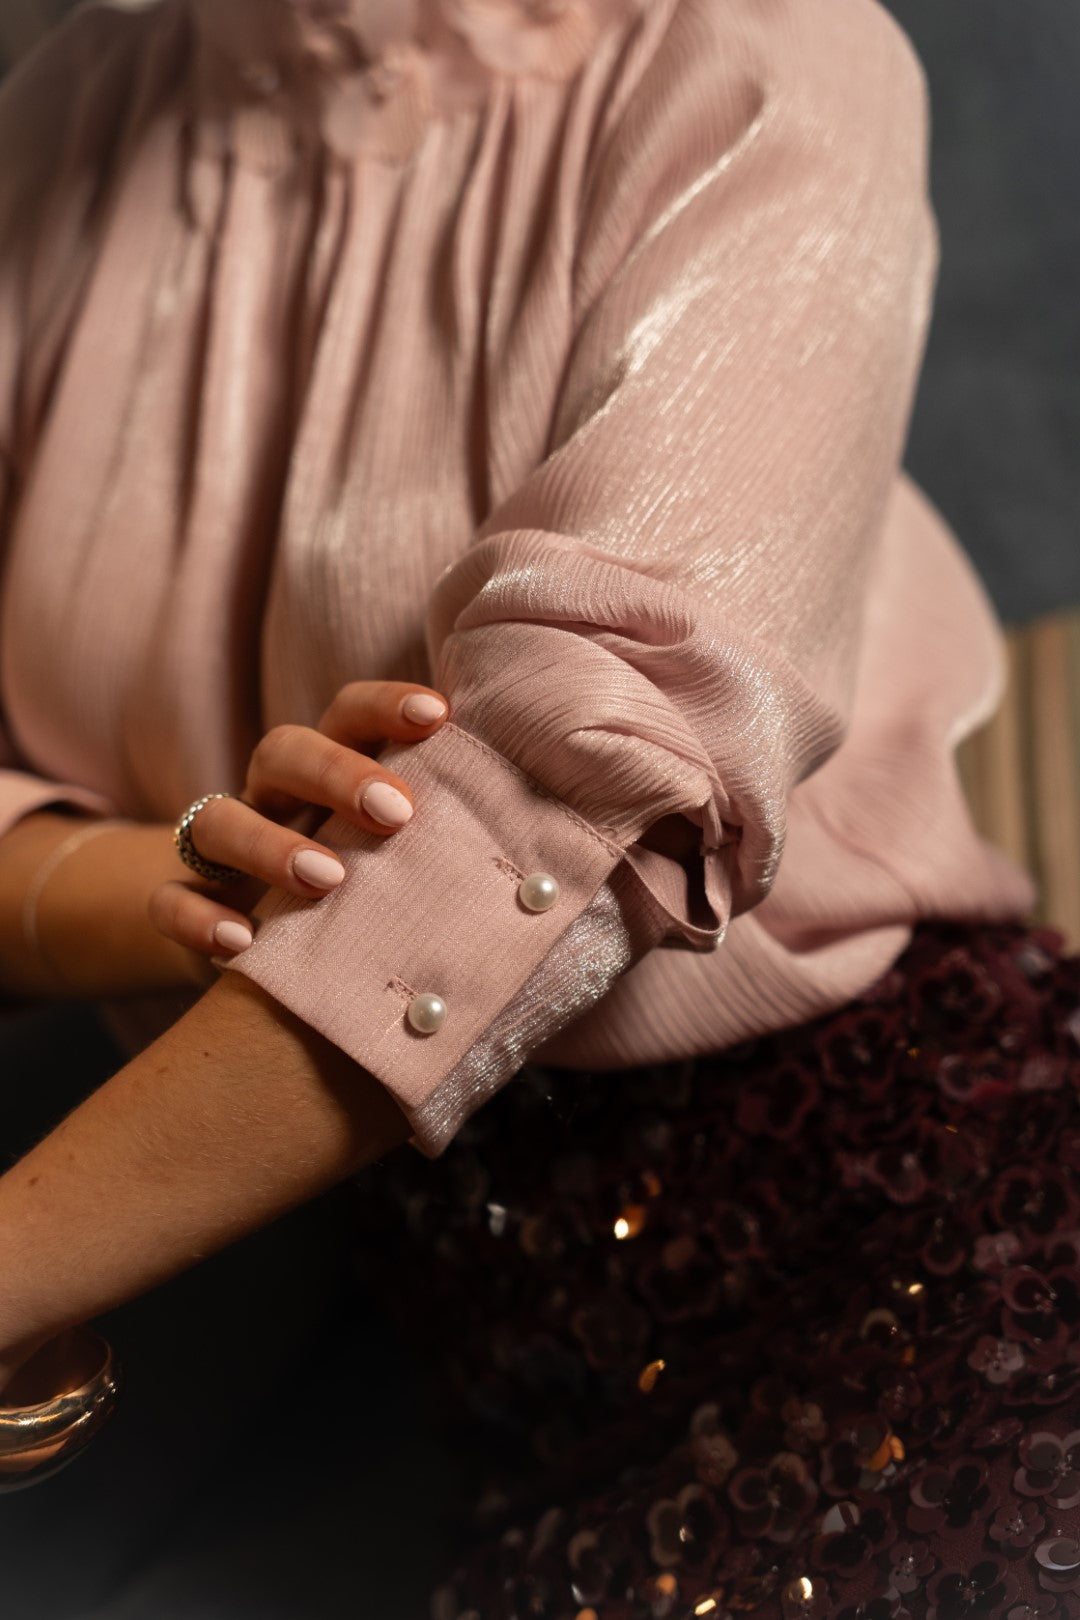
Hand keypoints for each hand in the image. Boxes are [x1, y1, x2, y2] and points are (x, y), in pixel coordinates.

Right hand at [149, 681, 447, 970]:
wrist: (273, 957)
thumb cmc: (374, 897)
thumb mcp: (415, 864)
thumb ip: (466, 854)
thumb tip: (566, 882)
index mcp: (333, 771)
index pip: (352, 713)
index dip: (389, 706)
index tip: (441, 716)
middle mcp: (274, 797)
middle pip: (284, 749)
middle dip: (338, 771)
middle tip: (397, 813)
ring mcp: (224, 852)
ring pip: (216, 818)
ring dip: (269, 842)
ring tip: (327, 879)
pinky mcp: (190, 907)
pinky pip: (169, 901)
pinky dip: (197, 916)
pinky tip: (241, 943)